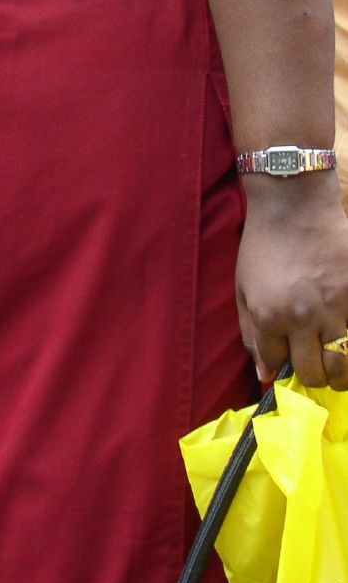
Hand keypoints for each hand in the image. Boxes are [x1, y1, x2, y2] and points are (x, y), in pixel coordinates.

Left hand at [237, 172, 347, 389]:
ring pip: (343, 363)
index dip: (278, 366)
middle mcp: (302, 317)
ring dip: (338, 370)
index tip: (284, 359)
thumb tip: (264, 374)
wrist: (295, 206)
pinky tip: (344, 333)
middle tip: (314, 367)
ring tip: (335, 365)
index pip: (275, 363)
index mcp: (268, 315)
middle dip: (311, 376)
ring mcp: (334, 307)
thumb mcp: (244, 288)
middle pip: (313, 373)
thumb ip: (251, 333)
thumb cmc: (263, 245)